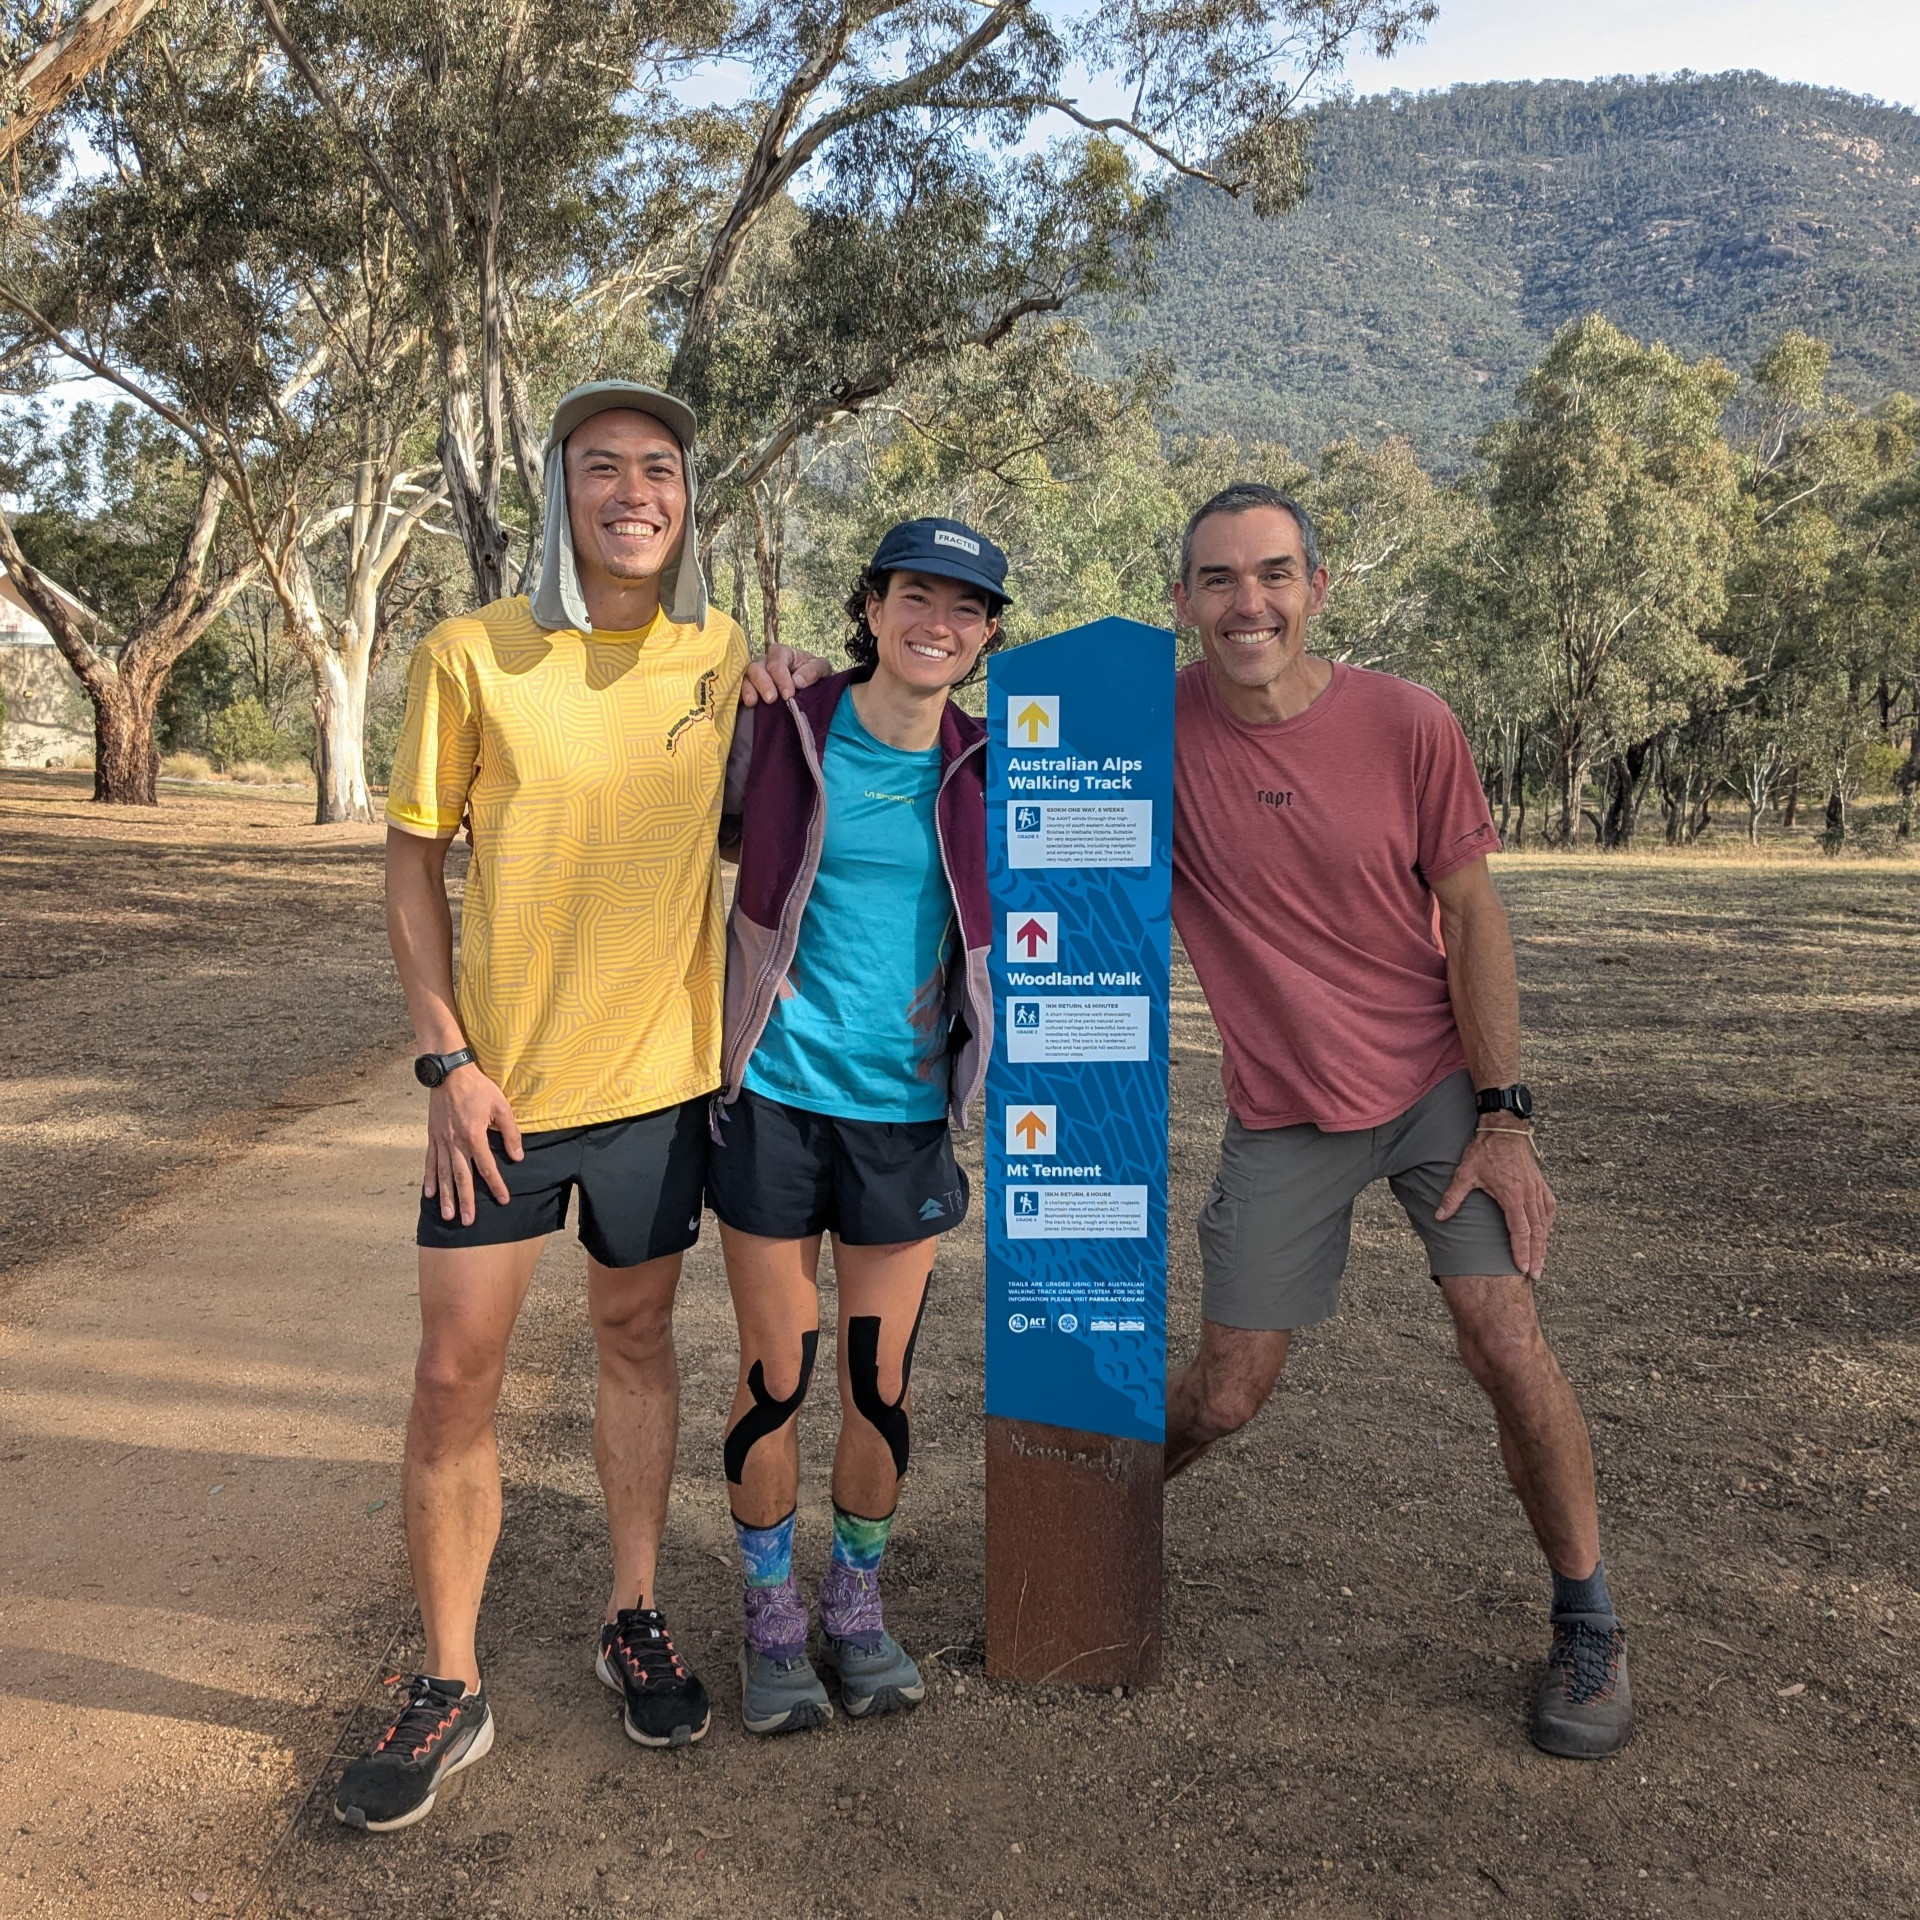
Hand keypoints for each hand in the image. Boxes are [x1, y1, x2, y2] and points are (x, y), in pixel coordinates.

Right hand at [422, 1064, 522, 1226]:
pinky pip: (430, 1161)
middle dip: (466, 1200)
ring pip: (443, 1174)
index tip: (503, 1200)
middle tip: (468, 1221)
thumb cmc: (478, 1088)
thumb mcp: (501, 1106)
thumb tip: (518, 1157)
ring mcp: (441, 1141)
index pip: (487, 1167)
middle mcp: (455, 1142)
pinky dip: (429, 1179)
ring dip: (446, 1196)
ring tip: (448, 1215)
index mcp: (474, 1136)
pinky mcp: (432, 1137)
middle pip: (461, 1177)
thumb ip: (511, 1133)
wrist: (449, 1073)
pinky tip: (429, 1194)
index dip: (496, 1185)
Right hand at [741, 642, 830, 705]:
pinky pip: (740, 690)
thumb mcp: (822, 668)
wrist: (814, 688)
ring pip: (746, 677)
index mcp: (783, 653)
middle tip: (771, 699)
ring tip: (753, 702)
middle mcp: (766, 662)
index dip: (781, 677)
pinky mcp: (751, 689)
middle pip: (757, 667)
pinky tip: (746, 706)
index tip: (789, 695)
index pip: (777, 661)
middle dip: (763, 683)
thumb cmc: (815, 675)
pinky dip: (741, 697)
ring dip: (749, 689)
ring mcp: (756, 675)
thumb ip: (814, 670)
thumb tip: (797, 680)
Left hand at [1435, 1125, 1555, 1281]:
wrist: (1503, 1128)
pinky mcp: (1540, 1183)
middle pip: (1537, 1232)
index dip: (1522, 1251)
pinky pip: (1548, 1208)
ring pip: (1544, 1222)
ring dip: (1544, 1243)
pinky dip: (1547, 1224)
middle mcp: (1529, 1194)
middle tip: (1536, 1275)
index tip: (1523, 1268)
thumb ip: (1453, 1196)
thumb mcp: (1465, 1172)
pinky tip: (1546, 1233)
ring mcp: (1537, 1189)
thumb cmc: (1484, 1150)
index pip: (1521, 1230)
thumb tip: (1440, 1216)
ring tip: (1541, 1261)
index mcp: (1512, 1195)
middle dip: (1537, 1255)